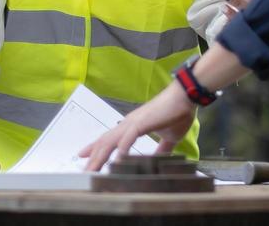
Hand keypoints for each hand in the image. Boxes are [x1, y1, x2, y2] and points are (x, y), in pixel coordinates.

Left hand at [78, 82, 194, 171]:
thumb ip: (162, 148)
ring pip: (111, 140)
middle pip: (105, 142)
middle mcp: (127, 124)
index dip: (95, 148)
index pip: (109, 139)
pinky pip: (129, 137)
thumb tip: (160, 159)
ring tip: (92, 168)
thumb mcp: (169, 137)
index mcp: (131, 127)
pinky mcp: (142, 122)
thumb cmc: (177, 113)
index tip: (83, 157)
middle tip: (84, 171)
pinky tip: (117, 159)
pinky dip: (122, 148)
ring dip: (101, 155)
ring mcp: (133, 122)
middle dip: (93, 157)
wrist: (185, 96)